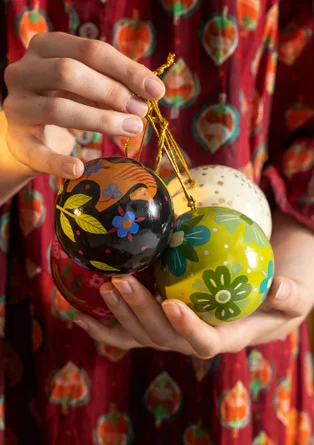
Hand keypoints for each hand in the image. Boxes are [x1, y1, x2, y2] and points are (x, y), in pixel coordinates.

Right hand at [3, 32, 164, 178]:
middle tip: (141, 111)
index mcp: (46, 47)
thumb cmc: (65, 101)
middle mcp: (24, 72)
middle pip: (68, 73)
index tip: (157, 91)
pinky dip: (60, 163)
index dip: (126, 69)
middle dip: (112, 92)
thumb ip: (112, 85)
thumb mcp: (87, 86)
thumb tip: (149, 93)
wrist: (28, 135)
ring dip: (101, 120)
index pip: (89, 50)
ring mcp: (17, 107)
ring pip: (58, 109)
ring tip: (133, 129)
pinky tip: (79, 168)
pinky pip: (40, 153)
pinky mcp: (18, 142)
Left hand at [73, 273, 310, 356]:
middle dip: (139, 311)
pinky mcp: (156, 326)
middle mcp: (192, 339)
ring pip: (140, 333)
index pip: (204, 341)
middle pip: (161, 335)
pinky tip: (79, 316)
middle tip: (119, 281)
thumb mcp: (293, 298)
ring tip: (103, 285)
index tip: (172, 304)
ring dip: (118, 313)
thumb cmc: (274, 302)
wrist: (254, 307)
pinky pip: (126, 334)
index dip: (188, 327)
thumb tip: (280, 287)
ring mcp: (170, 335)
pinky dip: (103, 329)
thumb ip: (291, 296)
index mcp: (224, 336)